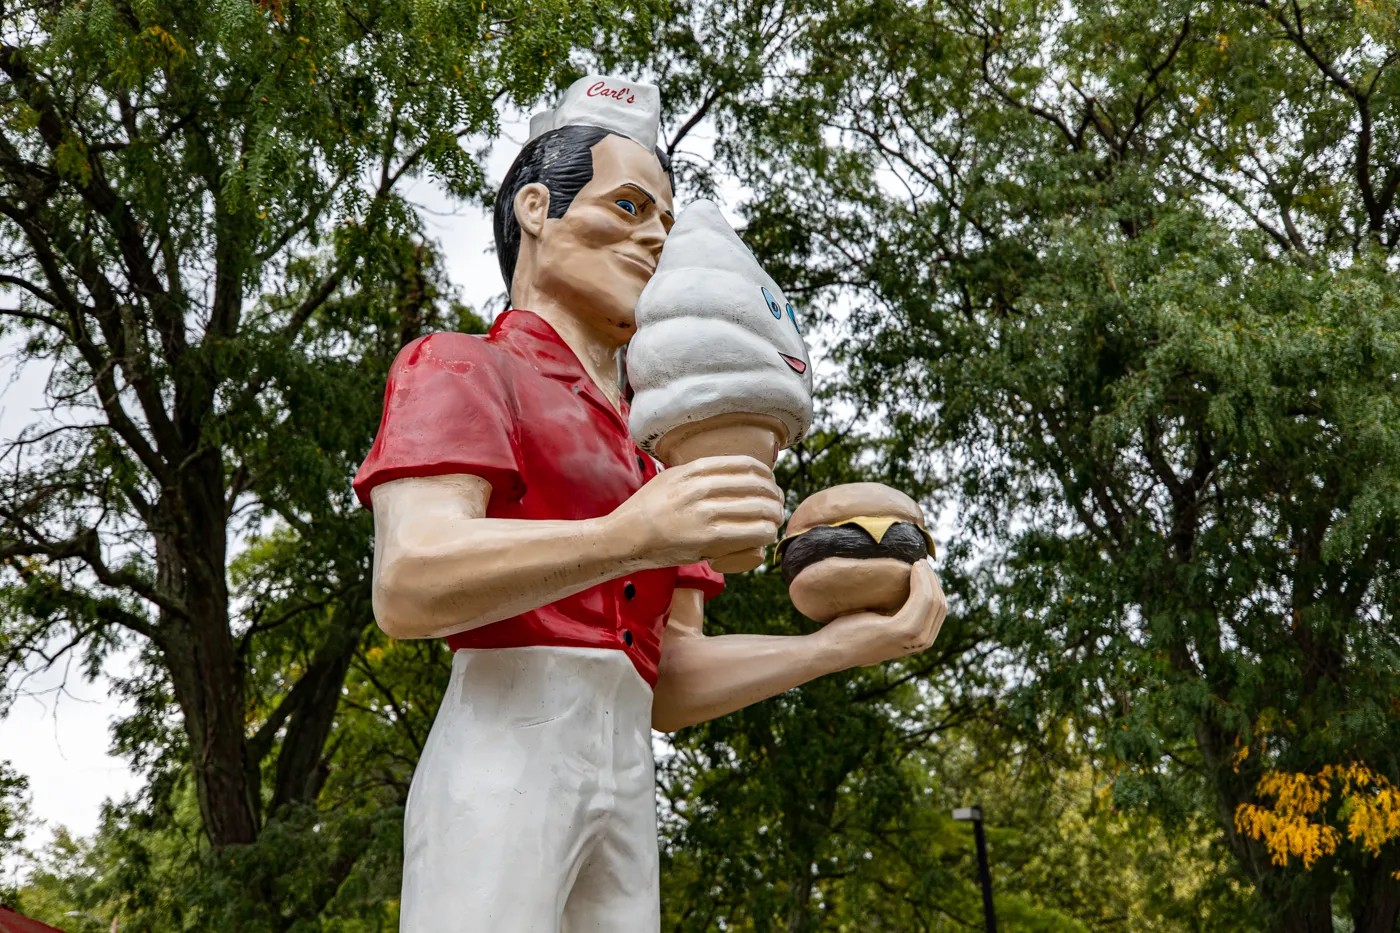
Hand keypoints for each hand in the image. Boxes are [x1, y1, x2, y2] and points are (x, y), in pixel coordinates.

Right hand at [608, 455, 784, 567]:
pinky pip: (751, 531)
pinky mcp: (708, 538)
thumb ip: (692, 474)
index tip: (770, 483)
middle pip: (757, 485)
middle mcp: (701, 487)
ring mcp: (705, 513)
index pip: (745, 464)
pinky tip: (768, 534)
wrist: (624, 536)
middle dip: (775, 495)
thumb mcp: (668, 478)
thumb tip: (718, 472)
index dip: (766, 474)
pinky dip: (766, 532)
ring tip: (775, 520)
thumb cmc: (645, 510)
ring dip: (774, 515)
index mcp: (694, 470)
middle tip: (777, 504)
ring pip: (759, 508)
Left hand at [814, 561, 946, 670]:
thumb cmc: (852, 631)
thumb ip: (896, 613)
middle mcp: (920, 643)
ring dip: (928, 578)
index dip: (934, 588)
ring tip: (918, 563)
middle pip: (939, 605)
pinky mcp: (901, 629)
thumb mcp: (881, 620)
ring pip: (933, 600)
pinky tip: (913, 569)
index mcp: (918, 641)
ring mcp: (912, 638)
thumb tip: (902, 590)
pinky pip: (921, 599)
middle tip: (921, 562)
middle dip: (933, 580)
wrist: (832, 648)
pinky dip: (921, 580)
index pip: (938, 611)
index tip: (923, 570)